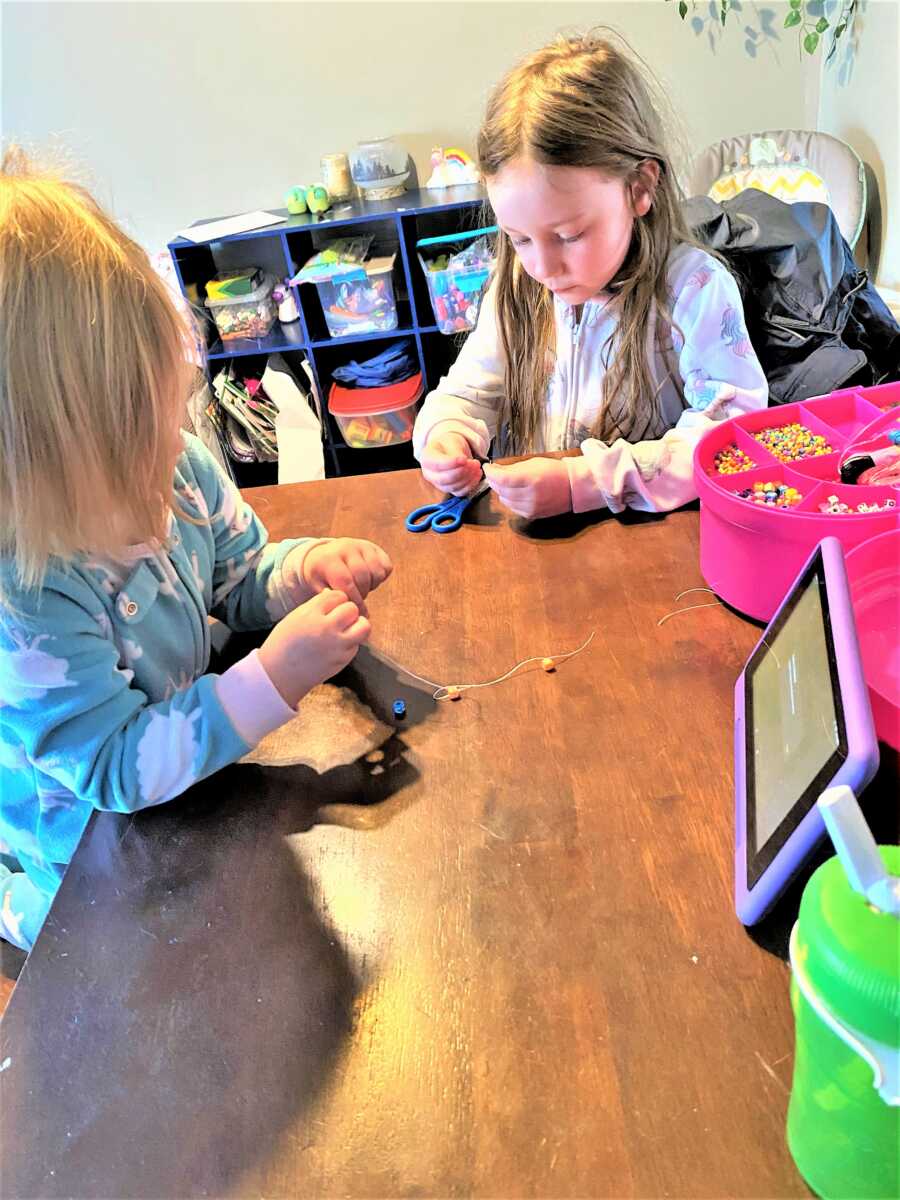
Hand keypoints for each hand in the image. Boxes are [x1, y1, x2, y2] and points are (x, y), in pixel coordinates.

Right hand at [258, 589, 369, 707]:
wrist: (279, 675)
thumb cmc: (284, 644)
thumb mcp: (295, 617)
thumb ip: (316, 606)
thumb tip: (335, 596)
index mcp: (311, 614)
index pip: (337, 596)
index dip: (335, 600)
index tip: (330, 608)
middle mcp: (326, 627)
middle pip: (352, 608)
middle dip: (347, 612)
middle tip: (339, 619)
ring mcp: (336, 645)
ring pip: (364, 626)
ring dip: (358, 625)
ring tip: (347, 629)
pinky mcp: (342, 660)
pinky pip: (356, 645)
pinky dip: (350, 643)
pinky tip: (337, 645)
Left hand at [285, 538, 391, 615]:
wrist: (325, 554)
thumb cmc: (321, 575)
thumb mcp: (317, 585)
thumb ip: (330, 597)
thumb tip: (343, 605)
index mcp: (328, 558)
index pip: (346, 582)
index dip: (354, 600)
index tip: (355, 612)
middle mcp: (345, 547)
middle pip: (363, 577)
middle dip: (362, 593)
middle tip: (356, 598)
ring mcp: (361, 545)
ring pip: (377, 572)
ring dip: (372, 585)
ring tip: (360, 587)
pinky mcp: (374, 547)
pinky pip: (387, 567)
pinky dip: (381, 577)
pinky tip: (368, 579)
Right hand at [420, 431, 482, 495]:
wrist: (451, 450)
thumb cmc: (448, 445)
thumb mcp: (451, 442)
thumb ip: (455, 452)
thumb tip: (462, 461)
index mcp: (427, 459)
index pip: (437, 465)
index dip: (451, 463)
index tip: (464, 459)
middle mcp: (430, 474)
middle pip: (443, 479)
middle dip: (462, 472)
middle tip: (473, 462)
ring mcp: (439, 484)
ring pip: (453, 487)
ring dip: (468, 478)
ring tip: (476, 465)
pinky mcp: (450, 490)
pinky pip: (460, 492)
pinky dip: (471, 484)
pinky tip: (477, 474)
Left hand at [482, 459, 572, 518]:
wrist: (573, 487)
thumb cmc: (555, 471)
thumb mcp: (534, 463)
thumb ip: (513, 468)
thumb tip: (495, 469)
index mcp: (531, 479)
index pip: (502, 478)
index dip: (491, 473)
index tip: (488, 468)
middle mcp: (530, 496)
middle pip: (501, 490)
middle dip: (495, 481)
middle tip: (495, 474)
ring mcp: (531, 507)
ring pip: (505, 500)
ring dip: (502, 491)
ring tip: (506, 483)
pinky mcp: (532, 515)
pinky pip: (513, 508)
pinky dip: (510, 500)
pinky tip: (514, 493)